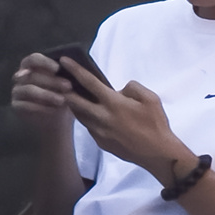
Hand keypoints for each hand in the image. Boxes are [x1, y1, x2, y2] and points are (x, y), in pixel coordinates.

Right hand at [11, 52, 75, 138]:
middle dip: (51, 81)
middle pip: (32, 75)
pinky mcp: (16, 106)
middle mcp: (21, 77)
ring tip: (62, 100)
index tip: (58, 68)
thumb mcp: (65, 83)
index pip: (33, 59)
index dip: (44, 62)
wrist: (56, 119)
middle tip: (68, 86)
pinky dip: (40, 107)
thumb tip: (74, 65)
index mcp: (31, 66)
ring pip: (29, 90)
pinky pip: (25, 105)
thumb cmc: (61, 95)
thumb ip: (65, 74)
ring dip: (47, 94)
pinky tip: (53, 110)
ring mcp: (16, 91)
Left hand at [60, 65, 195, 185]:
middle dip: (63, 89)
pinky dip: (87, 118)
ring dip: (74, 104)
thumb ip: (132, 87)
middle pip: (75, 101)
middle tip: (57, 80)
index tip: (63, 60)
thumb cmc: (156, 124)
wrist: (157, 154)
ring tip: (71, 95)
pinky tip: (90, 113)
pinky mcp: (101, 143)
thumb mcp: (150, 98)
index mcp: (113, 103)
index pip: (89, 82)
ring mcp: (99, 132)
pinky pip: (89, 127)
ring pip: (80, 115)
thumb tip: (118, 90)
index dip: (75, 69)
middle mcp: (102, 117)